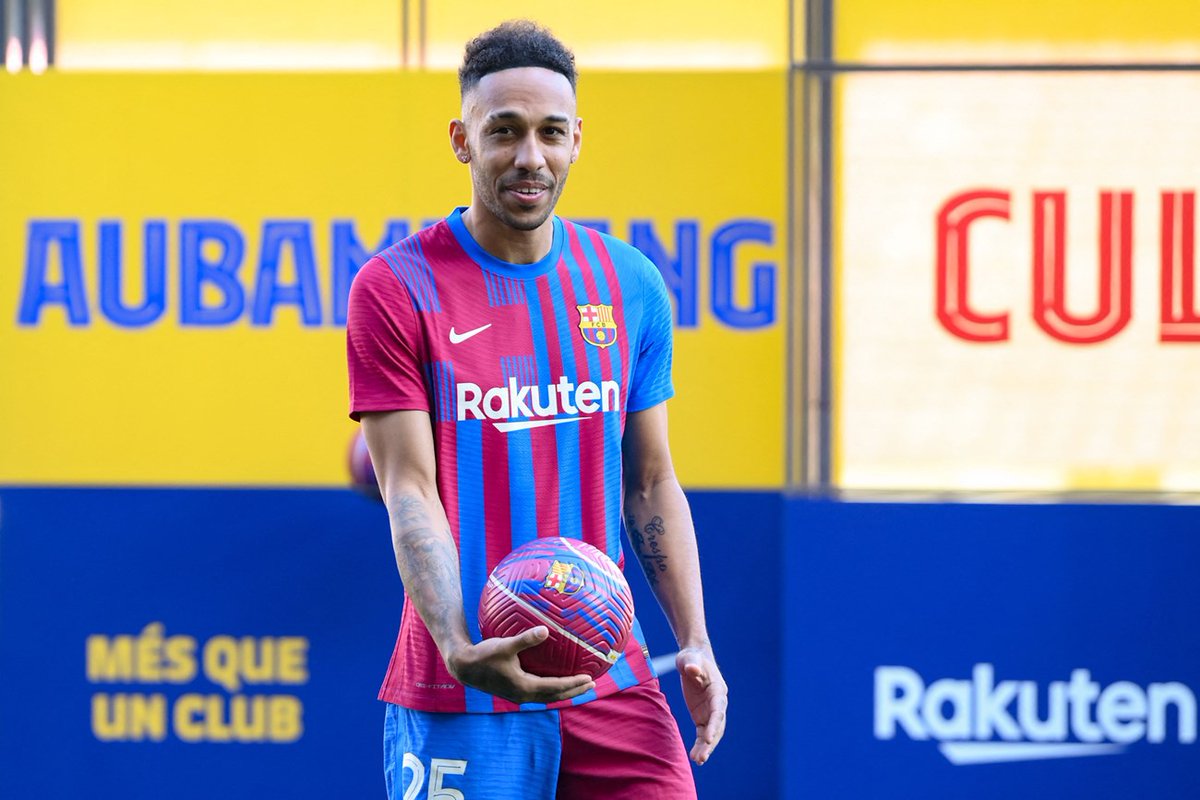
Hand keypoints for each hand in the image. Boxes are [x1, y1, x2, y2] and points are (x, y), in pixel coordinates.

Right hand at [446, 626, 594, 703]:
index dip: (574, 684)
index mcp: (524, 687)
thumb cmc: (484, 655)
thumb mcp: (505, 645)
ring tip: (580, 685)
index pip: (556, 687)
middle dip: (575, 691)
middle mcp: (524, 695)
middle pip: (555, 696)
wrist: (464, 667)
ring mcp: (519, 695)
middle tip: (592, 684)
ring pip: (548, 696)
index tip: (589, 678)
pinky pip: (540, 692)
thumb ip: (526, 639)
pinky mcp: (514, 691)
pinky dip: (552, 688)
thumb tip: (545, 630)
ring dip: (565, 692)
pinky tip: (555, 677)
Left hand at [676, 645, 727, 764]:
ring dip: (706, 747)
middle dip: (711, 742)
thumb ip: (692, 664)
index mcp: (718, 691)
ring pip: (711, 733)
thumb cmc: (692, 658)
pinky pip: (703, 733)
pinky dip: (700, 744)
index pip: (718, 710)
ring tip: (698, 760)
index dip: (714, 725)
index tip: (709, 738)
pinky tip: (695, 757)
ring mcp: (710, 711)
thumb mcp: (689, 659)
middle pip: (717, 726)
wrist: (692, 658)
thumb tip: (692, 668)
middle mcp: (717, 703)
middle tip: (702, 757)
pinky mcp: (702, 716)